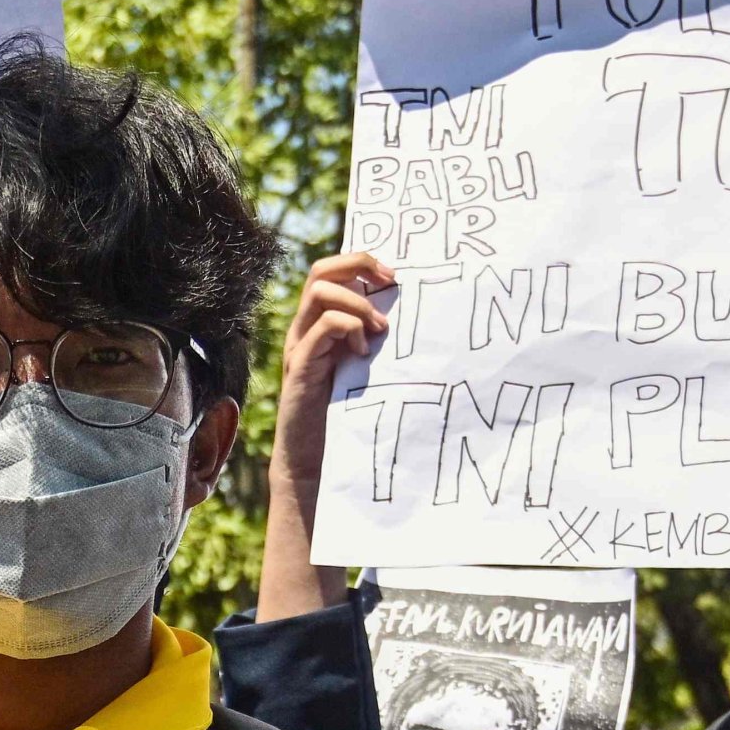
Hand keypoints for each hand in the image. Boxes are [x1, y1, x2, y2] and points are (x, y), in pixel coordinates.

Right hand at [263, 251, 394, 618]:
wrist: (319, 468)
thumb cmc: (351, 421)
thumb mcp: (372, 374)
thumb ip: (384, 346)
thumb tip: (429, 320)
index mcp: (324, 324)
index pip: (334, 270)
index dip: (364, 261)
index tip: (397, 277)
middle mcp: (307, 331)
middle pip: (322, 271)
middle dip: (359, 265)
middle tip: (390, 285)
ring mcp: (301, 349)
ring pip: (317, 293)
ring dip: (356, 303)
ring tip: (380, 331)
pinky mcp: (300, 371)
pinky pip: (317, 332)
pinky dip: (346, 330)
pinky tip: (365, 354)